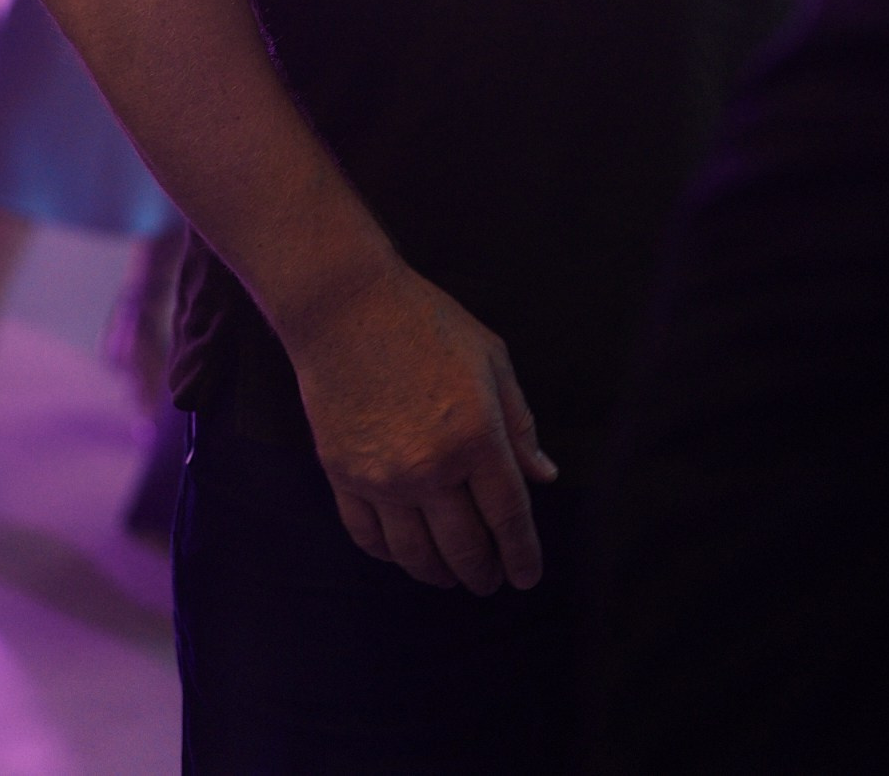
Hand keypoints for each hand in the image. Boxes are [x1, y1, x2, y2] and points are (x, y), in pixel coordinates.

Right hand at [290, 257, 557, 597]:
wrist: (345, 307)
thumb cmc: (426, 323)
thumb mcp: (490, 359)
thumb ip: (519, 423)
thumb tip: (544, 477)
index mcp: (476, 436)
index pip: (508, 516)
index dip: (522, 554)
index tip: (527, 577)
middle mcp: (430, 467)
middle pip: (464, 547)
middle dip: (483, 573)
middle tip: (491, 582)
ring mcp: (382, 477)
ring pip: (416, 554)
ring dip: (439, 575)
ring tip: (452, 577)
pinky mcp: (344, 475)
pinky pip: (368, 537)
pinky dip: (391, 555)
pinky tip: (405, 553)